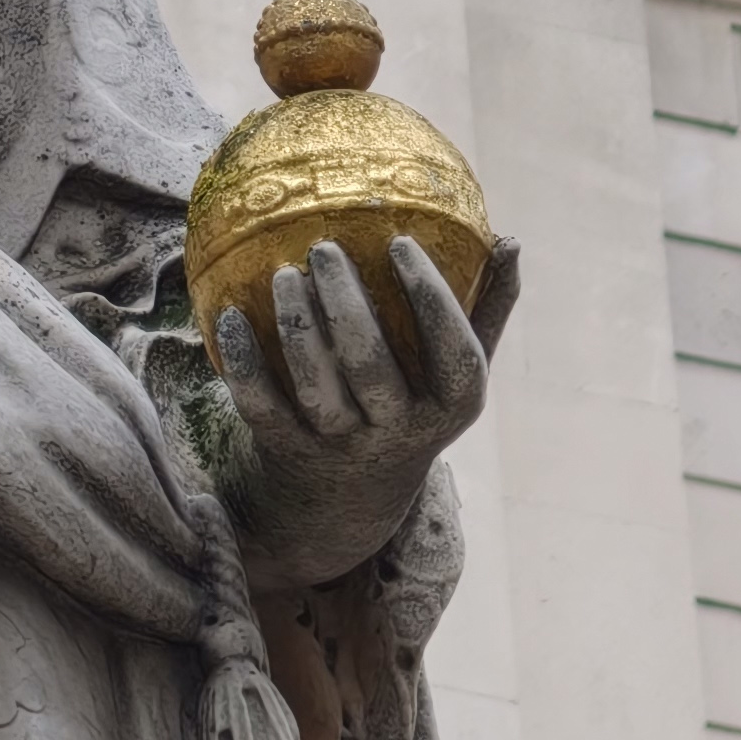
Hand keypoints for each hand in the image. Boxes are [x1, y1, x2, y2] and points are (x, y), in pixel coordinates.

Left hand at [214, 235, 518, 584]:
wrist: (350, 498)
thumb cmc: (415, 403)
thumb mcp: (458, 373)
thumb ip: (488, 310)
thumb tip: (511, 240)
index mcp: (452, 409)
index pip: (454, 355)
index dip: (431, 299)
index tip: (400, 241)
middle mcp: (399, 433)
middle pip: (371, 367)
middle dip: (346, 303)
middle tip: (325, 247)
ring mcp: (341, 446)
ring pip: (314, 387)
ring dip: (296, 326)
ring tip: (283, 272)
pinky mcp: (288, 451)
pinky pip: (261, 406)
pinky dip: (243, 362)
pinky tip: (229, 316)